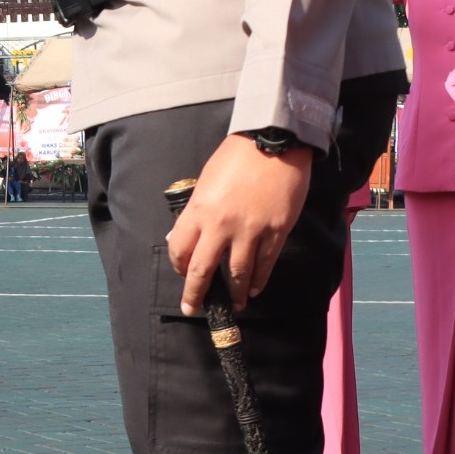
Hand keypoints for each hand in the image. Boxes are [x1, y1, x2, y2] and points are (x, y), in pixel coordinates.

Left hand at [166, 136, 310, 314]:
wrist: (273, 144)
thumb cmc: (236, 157)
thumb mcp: (205, 181)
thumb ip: (197, 210)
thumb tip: (186, 234)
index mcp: (199, 210)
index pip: (180, 248)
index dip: (179, 265)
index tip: (182, 273)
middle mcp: (221, 226)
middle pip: (202, 269)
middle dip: (195, 294)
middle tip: (193, 309)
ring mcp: (250, 231)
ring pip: (237, 273)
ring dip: (233, 293)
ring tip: (233, 305)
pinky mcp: (275, 232)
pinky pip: (264, 264)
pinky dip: (258, 280)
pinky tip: (253, 289)